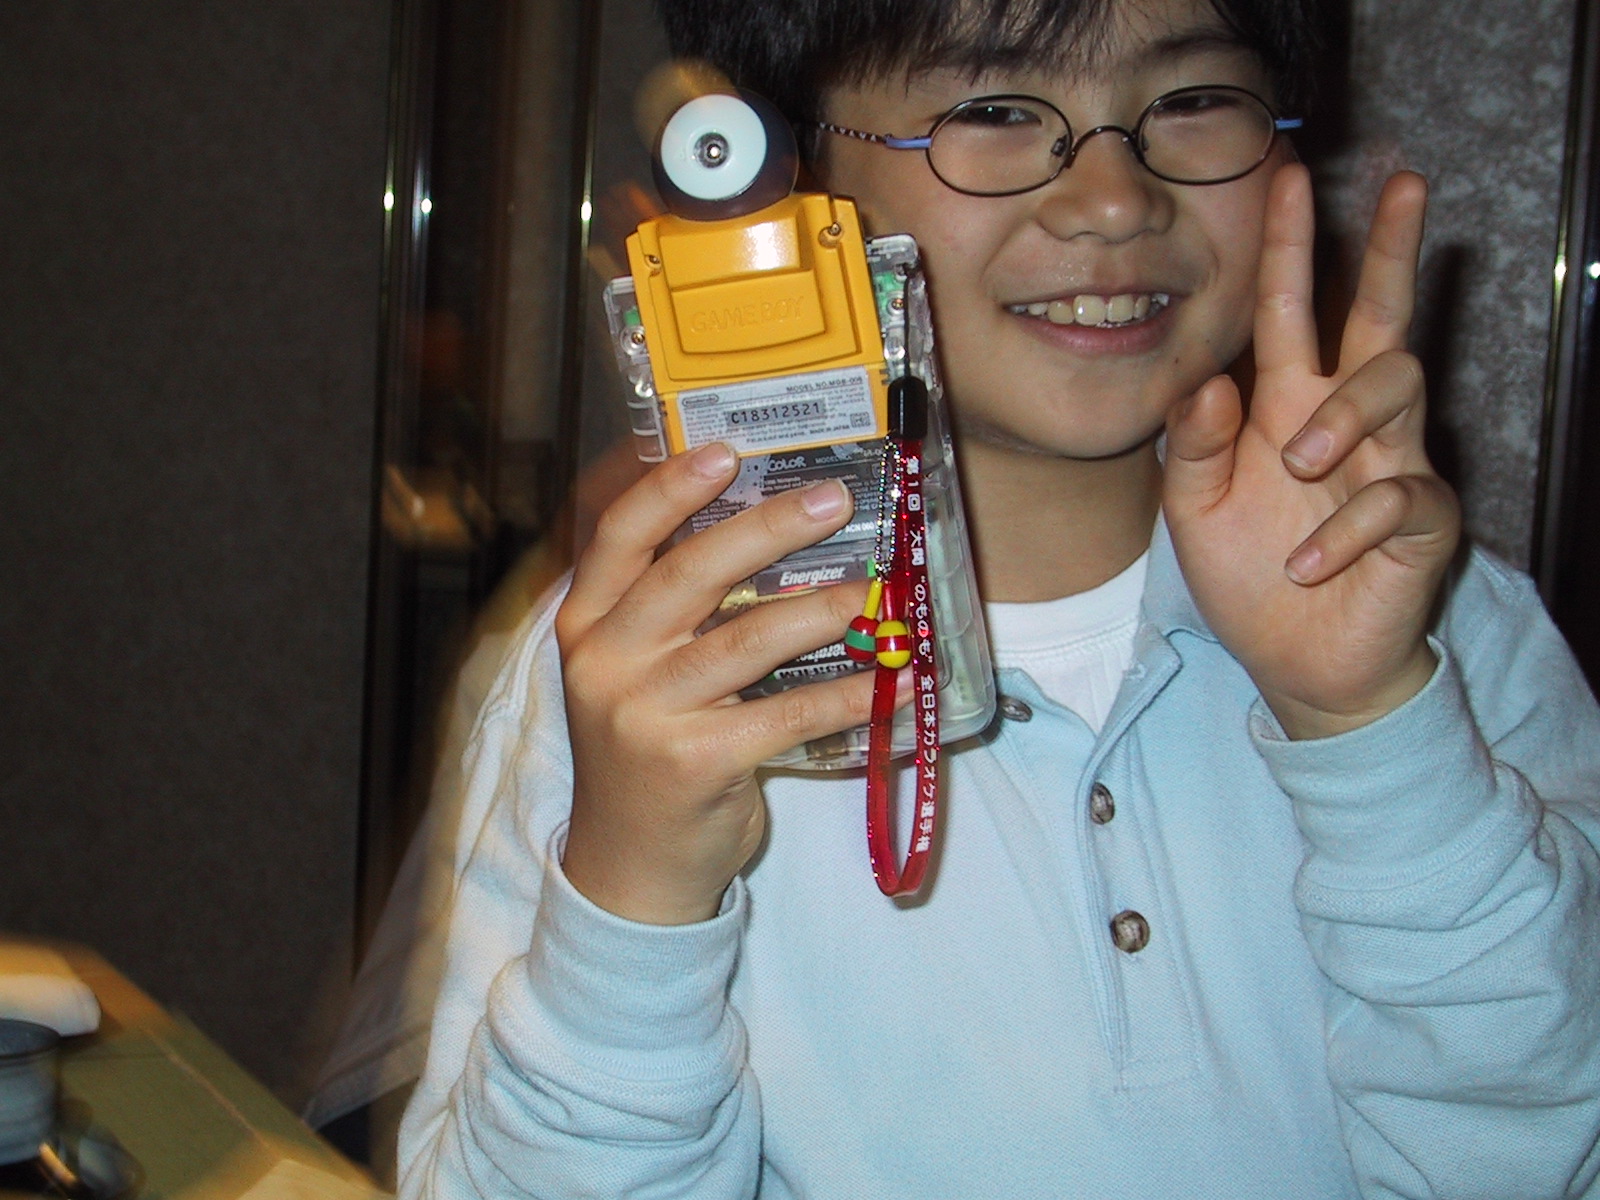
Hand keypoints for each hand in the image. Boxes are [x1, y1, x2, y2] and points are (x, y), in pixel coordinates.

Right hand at [555, 442, 877, 923]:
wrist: (631, 866)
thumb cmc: (647, 751)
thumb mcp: (633, 672)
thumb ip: (669, 611)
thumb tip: (766, 534)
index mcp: (585, 624)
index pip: (618, 536)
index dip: (669, 487)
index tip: (725, 450)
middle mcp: (605, 661)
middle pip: (689, 572)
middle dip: (768, 528)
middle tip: (834, 499)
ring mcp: (644, 713)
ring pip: (745, 639)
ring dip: (821, 609)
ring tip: (874, 590)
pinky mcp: (693, 761)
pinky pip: (785, 713)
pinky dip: (844, 695)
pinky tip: (889, 682)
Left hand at [1163, 164, 1459, 739]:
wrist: (1292, 662)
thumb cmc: (1247, 571)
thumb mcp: (1193, 509)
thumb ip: (1191, 445)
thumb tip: (1210, 378)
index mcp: (1286, 406)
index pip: (1295, 312)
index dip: (1293, 248)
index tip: (1289, 175)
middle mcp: (1344, 422)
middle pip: (1381, 318)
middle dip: (1392, 250)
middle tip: (1407, 183)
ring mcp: (1389, 466)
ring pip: (1398, 385)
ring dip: (1344, 416)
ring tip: (1295, 464)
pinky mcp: (1420, 523)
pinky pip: (1399, 497)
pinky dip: (1345, 529)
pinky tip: (1305, 564)